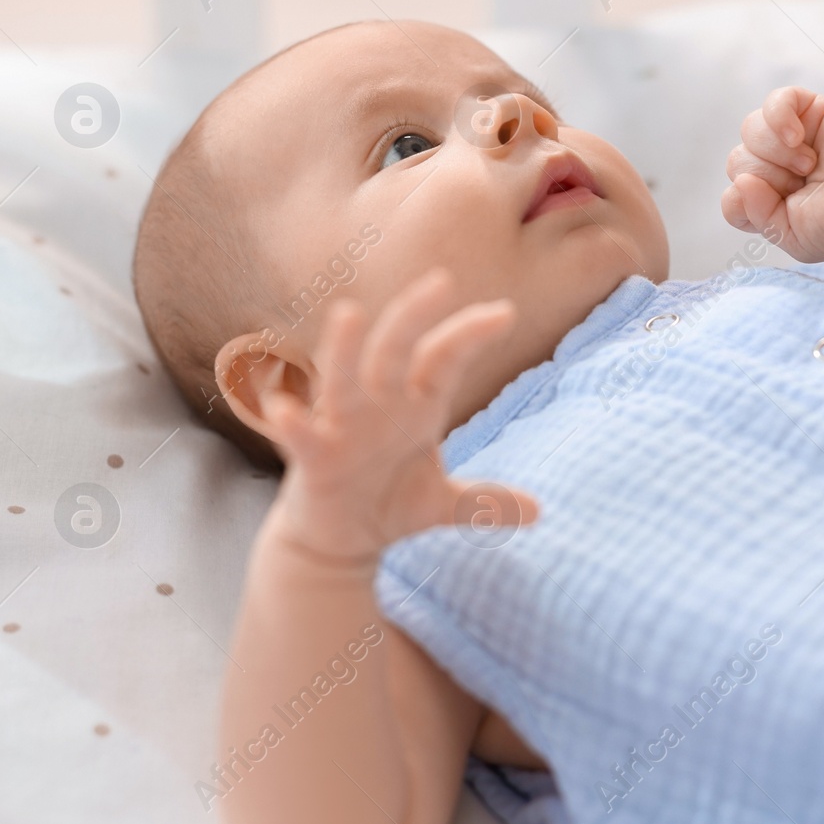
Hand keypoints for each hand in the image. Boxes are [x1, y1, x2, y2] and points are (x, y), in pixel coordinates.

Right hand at [261, 269, 538, 563]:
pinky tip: (285, 409)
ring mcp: (342, 429)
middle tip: (440, 282)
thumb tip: (539, 511)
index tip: (506, 313)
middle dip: (414, 317)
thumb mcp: (444, 505)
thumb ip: (486, 503)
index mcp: (414, 406)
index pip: (442, 358)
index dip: (469, 335)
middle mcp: (378, 406)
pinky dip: (292, 424)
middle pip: (395, 352)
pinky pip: (301, 437)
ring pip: (343, 381)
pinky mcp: (313, 459)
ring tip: (348, 312)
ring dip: (344, 349)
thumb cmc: (388, 503)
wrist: (339, 541)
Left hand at [721, 86, 823, 263]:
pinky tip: (796, 136)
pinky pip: (775, 100)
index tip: (783, 206)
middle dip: (770, 176)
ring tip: (809, 163)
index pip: (732, 198)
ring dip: (776, 151)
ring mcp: (788, 136)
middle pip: (738, 161)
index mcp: (768, 200)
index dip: (749, 203)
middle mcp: (774, 166)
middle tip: (804, 183)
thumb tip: (741, 182)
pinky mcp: (808, 109)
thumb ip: (757, 217)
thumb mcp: (794, 237)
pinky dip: (779, 117)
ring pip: (750, 131)